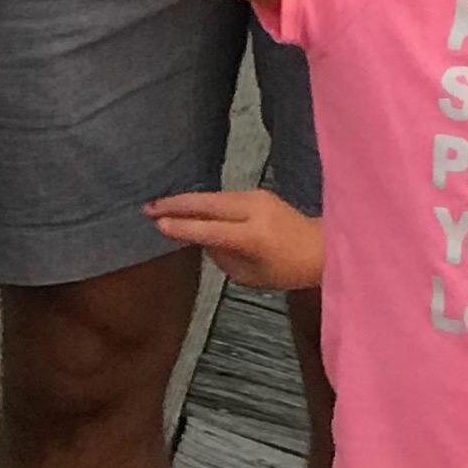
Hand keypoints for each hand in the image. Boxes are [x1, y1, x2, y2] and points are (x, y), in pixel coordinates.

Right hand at [147, 187, 327, 291]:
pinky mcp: (257, 192)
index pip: (210, 229)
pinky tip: (186, 204)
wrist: (320, 247)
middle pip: (207, 203)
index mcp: (253, 235)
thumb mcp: (250, 275)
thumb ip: (222, 257)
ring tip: (159, 204)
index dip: (182, 227)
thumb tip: (201, 238)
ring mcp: (256, 197)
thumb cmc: (286, 270)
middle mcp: (253, 210)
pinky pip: (223, 196)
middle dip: (175, 204)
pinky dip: (203, 201)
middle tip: (147, 207)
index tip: (158, 224)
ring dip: (186, 200)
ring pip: (213, 197)